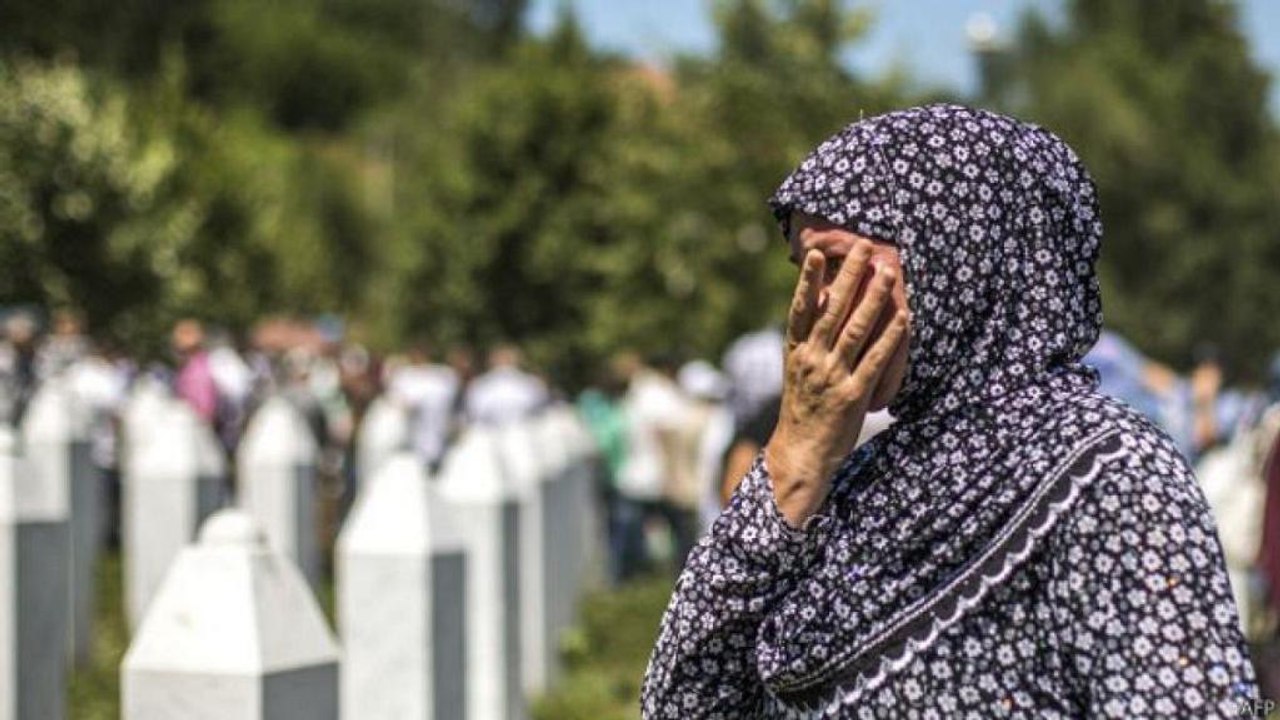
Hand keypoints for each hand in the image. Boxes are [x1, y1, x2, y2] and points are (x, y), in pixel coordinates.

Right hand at [764, 243, 906, 526]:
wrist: (800, 454)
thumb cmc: (802, 410)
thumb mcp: (798, 371)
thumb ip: (808, 340)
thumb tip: (818, 305)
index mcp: (796, 352)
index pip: (801, 308)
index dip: (809, 280)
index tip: (817, 252)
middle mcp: (812, 359)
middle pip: (832, 310)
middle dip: (848, 276)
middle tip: (863, 246)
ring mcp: (832, 376)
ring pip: (855, 330)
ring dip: (873, 299)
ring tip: (887, 272)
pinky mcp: (852, 396)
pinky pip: (874, 361)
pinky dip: (890, 338)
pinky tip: (903, 317)